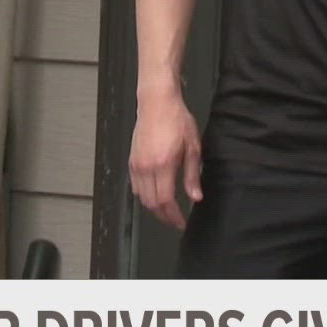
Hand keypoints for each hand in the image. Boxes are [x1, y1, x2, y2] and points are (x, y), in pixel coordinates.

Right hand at [129, 90, 201, 229]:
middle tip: (175, 220)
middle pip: (151, 203)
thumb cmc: (176, 119)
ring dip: (153, 208)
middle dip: (164, 216)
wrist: (157, 103)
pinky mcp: (132, 161)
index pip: (165, 201)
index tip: (180, 223)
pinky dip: (144, 196)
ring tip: (167, 211)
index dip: (173, 216)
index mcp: (163, 164)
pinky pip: (135, 186)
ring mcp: (136, 164)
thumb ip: (192, 175)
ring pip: (141, 197)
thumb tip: (195, 196)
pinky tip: (155, 195)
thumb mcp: (193, 147)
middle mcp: (146, 167)